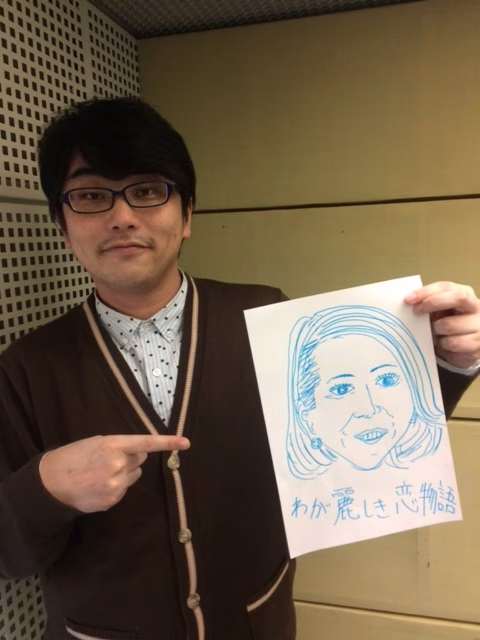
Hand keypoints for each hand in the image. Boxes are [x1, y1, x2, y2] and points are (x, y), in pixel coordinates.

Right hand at [39, 434, 189, 512]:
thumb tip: (140, 454)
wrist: (51, 483)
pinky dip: (116, 486)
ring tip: (101, 473)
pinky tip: (99, 485)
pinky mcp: (113, 500)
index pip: (146, 443)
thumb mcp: (96, 443)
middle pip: (140, 459)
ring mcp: (116, 484)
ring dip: (125, 472)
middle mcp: (118, 464)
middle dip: (130, 457)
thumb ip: (120, 446)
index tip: (185, 443)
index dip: (168, 442)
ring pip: (134, 475)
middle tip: (109, 458)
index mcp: (113, 445)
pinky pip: (124, 489)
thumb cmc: (74, 457)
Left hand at [405, 281, 479, 368]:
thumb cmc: (447, 324)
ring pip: (449, 325)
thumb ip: (427, 303)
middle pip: (457, 298)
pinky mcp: (477, 344)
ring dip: (435, 330)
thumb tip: (409, 301)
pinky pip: (452, 343)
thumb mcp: (437, 311)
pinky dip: (442, 344)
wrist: (462, 348)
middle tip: (416, 311)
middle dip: (433, 303)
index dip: (427, 291)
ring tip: (434, 332)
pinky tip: (443, 343)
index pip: (446, 287)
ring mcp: (478, 326)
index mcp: (465, 294)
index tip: (409, 299)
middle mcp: (476, 307)